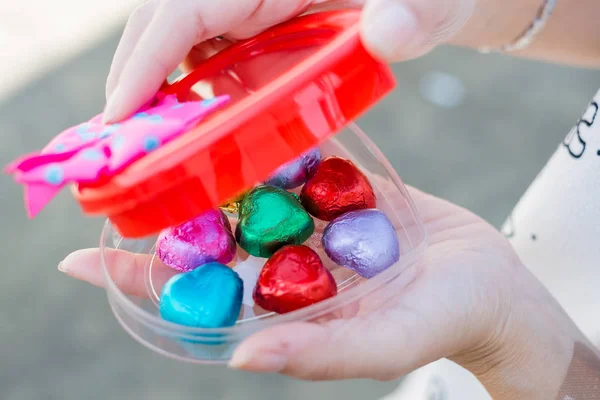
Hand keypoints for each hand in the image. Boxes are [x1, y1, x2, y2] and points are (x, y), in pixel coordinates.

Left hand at [59, 185, 584, 398]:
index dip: (141, 282)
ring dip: (208, 173)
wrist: (490, 281)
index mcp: (281, 309)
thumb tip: (239, 361)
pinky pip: (294, 167)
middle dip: (164, 216)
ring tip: (165, 140)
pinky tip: (235, 121)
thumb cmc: (439, 323)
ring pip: (246, 197)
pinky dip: (266, 147)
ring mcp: (309, 227)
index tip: (80, 258)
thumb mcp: (383, 345)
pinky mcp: (338, 194)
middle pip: (210, 241)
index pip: (197, 297)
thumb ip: (318, 355)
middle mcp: (285, 268)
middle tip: (116, 182)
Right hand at [102, 0, 485, 122]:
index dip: (145, 60)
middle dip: (134, 78)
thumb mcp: (429, 1)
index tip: (119, 117)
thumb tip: (391, 33)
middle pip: (163, 20)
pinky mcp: (251, 20)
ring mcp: (245, 1)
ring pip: (175, 36)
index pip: (186, 6)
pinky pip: (202, 48)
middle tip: (119, 147)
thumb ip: (413, 14)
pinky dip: (184, 87)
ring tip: (142, 144)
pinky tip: (185, 126)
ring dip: (152, 88)